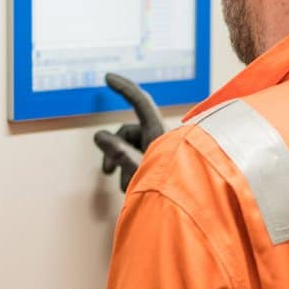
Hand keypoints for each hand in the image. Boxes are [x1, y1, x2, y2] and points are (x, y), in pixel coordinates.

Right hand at [94, 73, 165, 191]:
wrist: (190, 210)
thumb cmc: (172, 191)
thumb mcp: (139, 170)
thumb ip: (119, 153)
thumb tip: (99, 136)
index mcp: (160, 133)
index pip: (141, 102)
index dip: (124, 88)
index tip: (108, 77)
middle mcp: (161, 139)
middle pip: (127, 132)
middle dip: (114, 150)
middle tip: (106, 171)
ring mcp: (160, 153)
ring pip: (130, 149)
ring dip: (123, 167)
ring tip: (128, 187)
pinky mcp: (159, 166)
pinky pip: (137, 162)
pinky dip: (131, 174)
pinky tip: (134, 190)